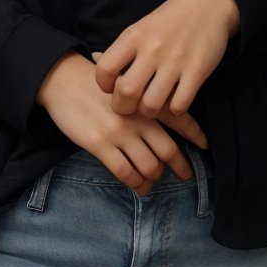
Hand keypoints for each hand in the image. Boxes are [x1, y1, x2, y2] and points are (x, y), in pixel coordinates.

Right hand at [35, 51, 207, 195]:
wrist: (62, 79)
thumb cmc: (93, 81)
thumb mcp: (125, 82)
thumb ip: (144, 97)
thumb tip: (164, 108)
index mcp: (145, 100)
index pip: (179, 118)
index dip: (195, 134)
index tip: (204, 145)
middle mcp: (137, 118)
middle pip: (168, 150)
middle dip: (180, 166)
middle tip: (185, 175)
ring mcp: (119, 132)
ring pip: (148, 166)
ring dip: (153, 178)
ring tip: (153, 181)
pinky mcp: (100, 145)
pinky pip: (125, 172)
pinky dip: (135, 184)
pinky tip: (137, 187)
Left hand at [93, 0, 239, 119]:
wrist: (207, 4)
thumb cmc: (169, 21)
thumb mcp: (140, 28)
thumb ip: (121, 48)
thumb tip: (94, 58)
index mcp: (133, 36)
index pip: (105, 69)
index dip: (104, 85)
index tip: (112, 88)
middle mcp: (152, 49)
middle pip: (126, 93)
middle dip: (124, 107)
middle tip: (130, 106)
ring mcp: (176, 61)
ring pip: (152, 105)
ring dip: (150, 111)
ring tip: (152, 104)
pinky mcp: (198, 71)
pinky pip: (179, 105)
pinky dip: (175, 109)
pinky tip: (175, 100)